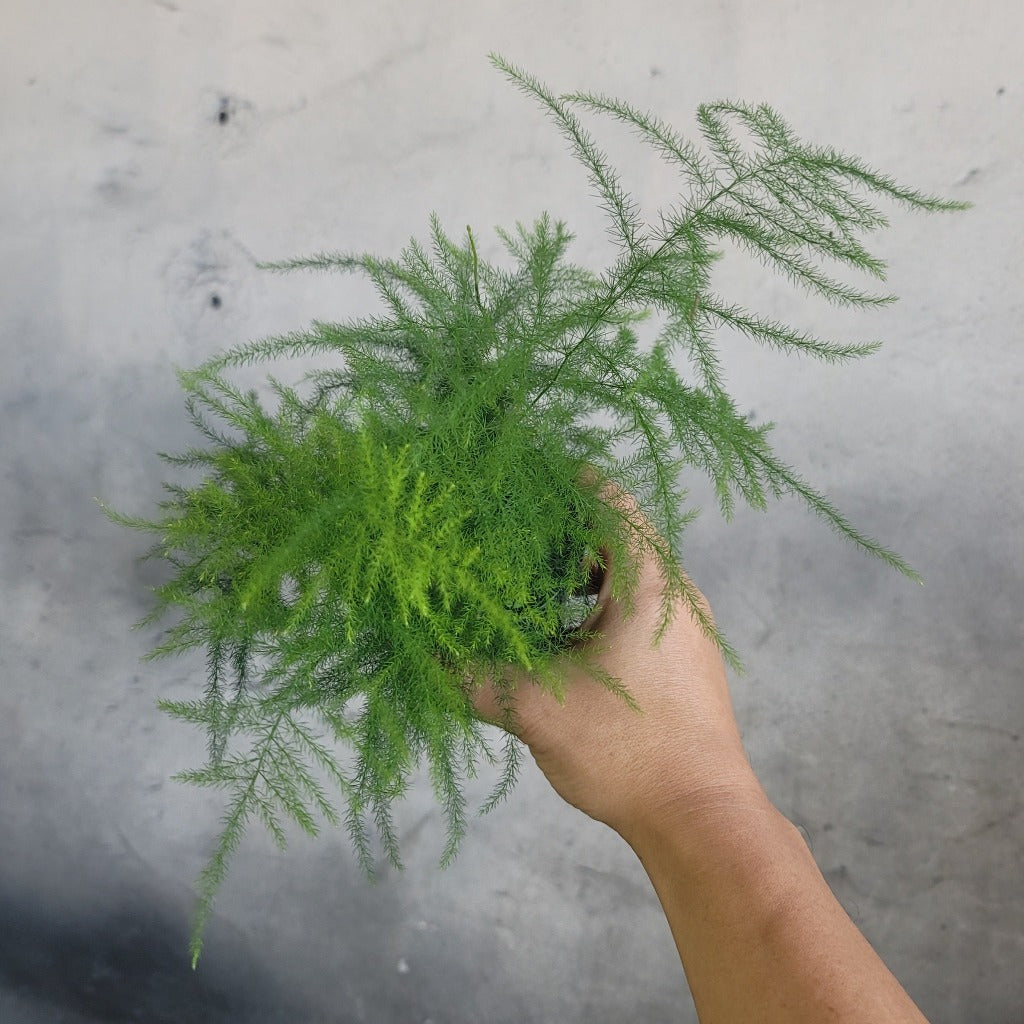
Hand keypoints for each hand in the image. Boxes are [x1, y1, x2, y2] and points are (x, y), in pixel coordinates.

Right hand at [470, 479, 761, 846]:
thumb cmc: (631, 755)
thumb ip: (474, 675)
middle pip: (618, 535)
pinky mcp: (684, 659)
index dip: (564, 482)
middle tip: (510, 534)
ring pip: (627, 575)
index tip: (521, 479)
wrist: (701, 819)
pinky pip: (637, 608)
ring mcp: (685, 628)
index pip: (611, 502)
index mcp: (649, 587)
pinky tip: (561, 635)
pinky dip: (597, 606)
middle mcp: (675, 597)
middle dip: (561, 531)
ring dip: (579, 573)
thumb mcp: (537, 710)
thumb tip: (423, 652)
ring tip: (529, 582)